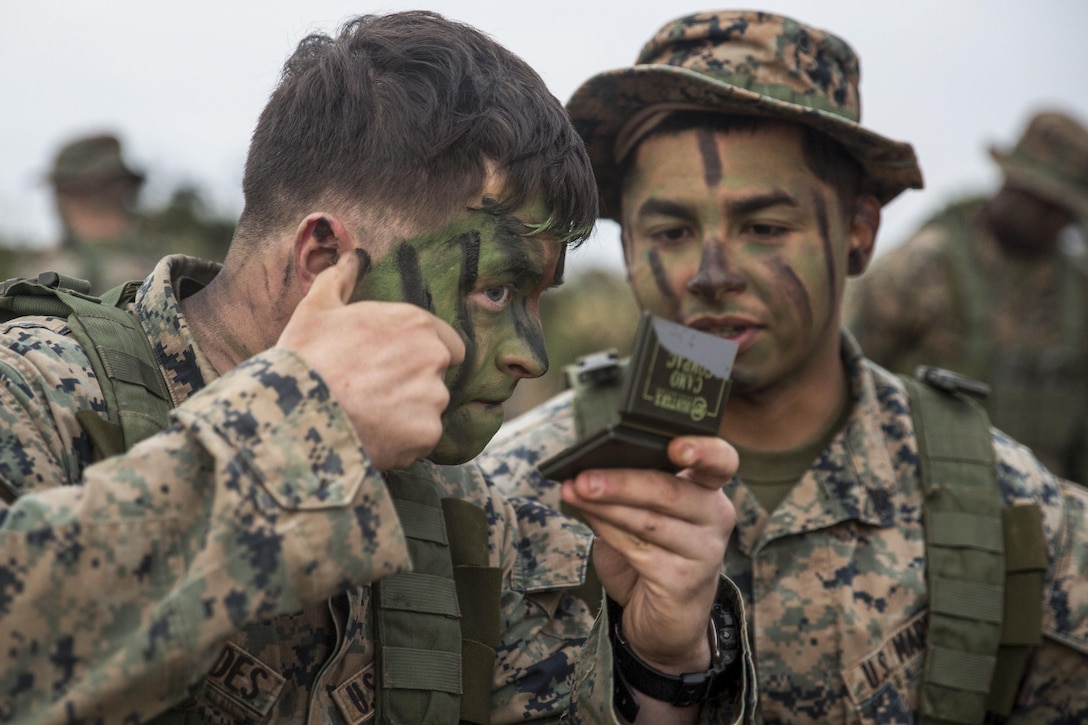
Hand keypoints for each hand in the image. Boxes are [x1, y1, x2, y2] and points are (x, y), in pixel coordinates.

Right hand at [276, 250, 465, 469]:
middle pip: (437, 377)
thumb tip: (350, 258)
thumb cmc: (305, 356)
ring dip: (406, 417)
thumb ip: (340, 280)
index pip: (448, 343)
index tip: (393, 366)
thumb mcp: (316, 309)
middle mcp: (433, 358)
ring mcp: (433, 398)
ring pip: (428, 411)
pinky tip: (369, 437)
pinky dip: (401, 443)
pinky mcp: (426, 435)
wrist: (294, 413)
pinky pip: (420, 441)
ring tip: (366, 417)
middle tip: (372, 394)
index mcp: (415, 323)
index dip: (421, 355)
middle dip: (413, 386)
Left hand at [560, 436, 736, 673]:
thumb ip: (627, 490)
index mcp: (708, 490)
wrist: (665, 618)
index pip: (721, 461)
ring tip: (574, 492)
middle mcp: (715, 517)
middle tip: (583, 477)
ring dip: (606, 506)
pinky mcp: (683, 581)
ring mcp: (704, 551)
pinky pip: (638, 550)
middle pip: (671, 491)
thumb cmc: (653, 555)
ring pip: (650, 521)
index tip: (676, 446)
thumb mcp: (643, 514)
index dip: (703, 450)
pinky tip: (587, 518)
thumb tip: (584, 469)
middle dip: (622, 482)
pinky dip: (607, 531)